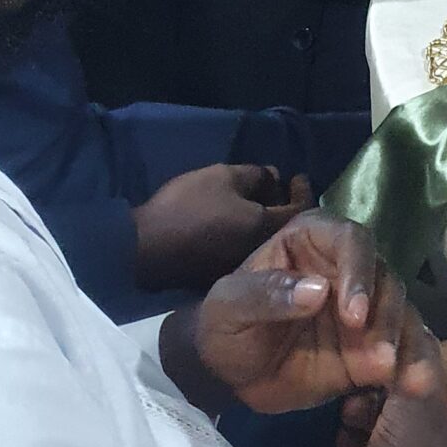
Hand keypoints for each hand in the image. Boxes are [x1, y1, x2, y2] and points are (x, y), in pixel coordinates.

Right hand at [133, 162, 309, 293]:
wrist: (143, 248)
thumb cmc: (187, 207)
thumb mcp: (223, 177)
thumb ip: (256, 175)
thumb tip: (275, 176)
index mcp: (266, 228)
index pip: (301, 210)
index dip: (303, 190)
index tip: (297, 176)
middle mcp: (261, 253)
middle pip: (285, 227)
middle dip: (286, 204)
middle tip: (281, 185)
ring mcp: (240, 265)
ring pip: (266, 238)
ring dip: (268, 218)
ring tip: (262, 198)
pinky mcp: (221, 271)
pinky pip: (248, 246)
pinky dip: (251, 230)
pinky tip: (240, 218)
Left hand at [160, 212, 437, 417]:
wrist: (227, 376)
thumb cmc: (223, 326)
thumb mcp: (228, 307)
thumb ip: (267, 294)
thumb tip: (318, 290)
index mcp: (312, 239)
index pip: (351, 240)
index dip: (359, 272)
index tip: (355, 315)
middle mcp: (346, 267)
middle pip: (384, 278)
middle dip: (386, 316)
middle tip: (379, 357)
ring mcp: (364, 308)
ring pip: (400, 313)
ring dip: (405, 343)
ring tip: (400, 377)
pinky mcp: (371, 347)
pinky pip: (400, 350)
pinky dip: (412, 366)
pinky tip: (414, 386)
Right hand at [334, 337, 446, 446]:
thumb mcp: (416, 415)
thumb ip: (417, 361)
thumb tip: (413, 320)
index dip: (443, 351)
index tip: (407, 365)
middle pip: (440, 385)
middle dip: (399, 381)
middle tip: (367, 389)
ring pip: (411, 414)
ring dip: (377, 408)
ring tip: (349, 417)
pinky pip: (393, 444)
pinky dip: (370, 437)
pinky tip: (344, 442)